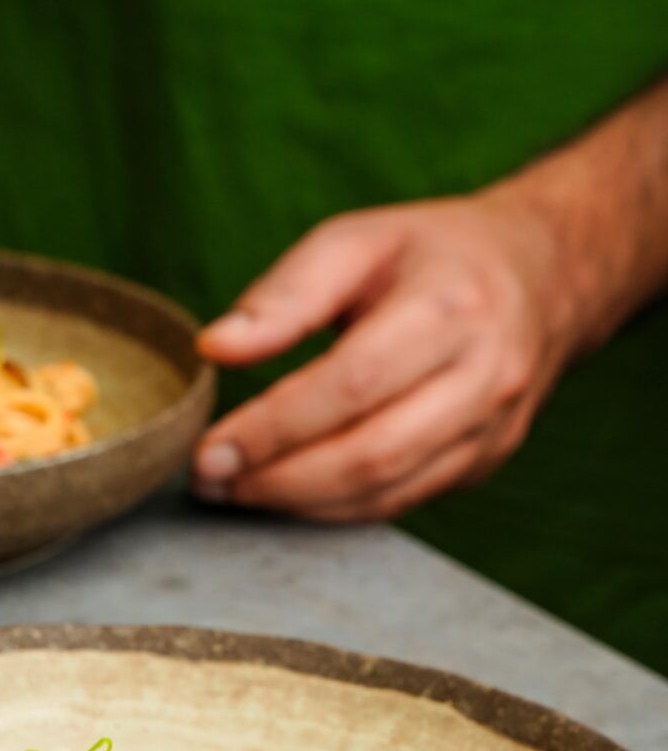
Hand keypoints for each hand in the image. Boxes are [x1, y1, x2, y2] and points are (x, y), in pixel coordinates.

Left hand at [192, 189, 576, 520]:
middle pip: (371, 451)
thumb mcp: (360, 240)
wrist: (541, 276)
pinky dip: (336, 509)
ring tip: (236, 492)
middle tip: (210, 482)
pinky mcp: (485, 460)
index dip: (275, 427)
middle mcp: (483, 375)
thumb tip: (216, 348)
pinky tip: (288, 496)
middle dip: (279, 478)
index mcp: (451, 307)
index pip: (353, 383)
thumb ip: (286, 293)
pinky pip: (402, 501)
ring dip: (301, 503)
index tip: (209, 449)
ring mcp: (492, 427)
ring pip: (387, 490)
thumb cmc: (431, 255)